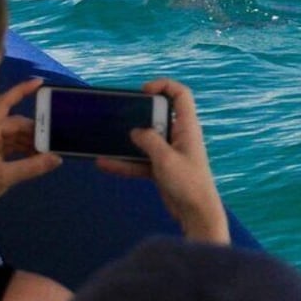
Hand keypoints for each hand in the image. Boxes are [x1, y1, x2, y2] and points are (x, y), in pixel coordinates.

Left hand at [0, 78, 61, 207]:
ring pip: (14, 136)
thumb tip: (57, 158)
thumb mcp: (2, 177)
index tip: (41, 83)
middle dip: (36, 129)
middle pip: (16, 123)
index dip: (23, 91)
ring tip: (50, 150)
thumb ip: (32, 167)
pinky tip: (37, 156)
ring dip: (31, 142)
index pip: (7, 103)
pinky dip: (23, 150)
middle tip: (57, 136)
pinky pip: (10, 146)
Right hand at [96, 78, 229, 244]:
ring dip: (128, 141)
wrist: (196, 214)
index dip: (164, 86)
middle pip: (159, 115)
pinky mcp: (162, 168)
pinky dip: (125, 163)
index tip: (143, 91)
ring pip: (146, 139)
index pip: (181, 95)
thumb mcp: (165, 159)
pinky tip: (105, 164)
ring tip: (107, 137)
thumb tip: (135, 131)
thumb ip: (149, 141)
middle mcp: (179, 136)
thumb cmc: (188, 183)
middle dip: (139, 115)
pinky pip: (140, 160)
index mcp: (187, 127)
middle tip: (121, 116)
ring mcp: (170, 152)